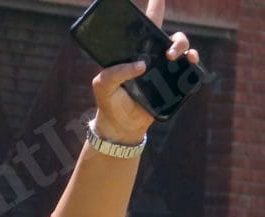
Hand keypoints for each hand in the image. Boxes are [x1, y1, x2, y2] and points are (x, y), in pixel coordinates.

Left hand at [91, 0, 195, 144]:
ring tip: (174, 58)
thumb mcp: (102, 86)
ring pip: (182, 48)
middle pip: (169, 36)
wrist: (120, 127)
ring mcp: (165, 69)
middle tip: (167, 51)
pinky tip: (189, 62)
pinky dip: (193, 62)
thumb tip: (141, 64)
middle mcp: (152, 57)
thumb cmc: (110, 102)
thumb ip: (114, 72)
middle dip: (175, 38)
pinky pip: (190, 67)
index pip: (146, 25)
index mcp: (135, 52)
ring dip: (183, 48)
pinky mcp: (174, 83)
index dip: (155, 7)